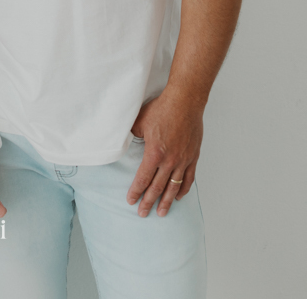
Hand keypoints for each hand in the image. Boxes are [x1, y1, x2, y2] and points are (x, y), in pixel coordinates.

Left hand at [127, 91, 202, 216]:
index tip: (131, 201)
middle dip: (148, 202)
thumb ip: (131, 134)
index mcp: (154, 153)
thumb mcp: (139, 120)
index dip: (136, 191)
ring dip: (167, 201)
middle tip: (143, 213)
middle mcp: (170, 161)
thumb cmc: (162, 109)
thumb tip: (122, 140)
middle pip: (157, 187)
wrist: (185, 102)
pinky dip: (183, 189)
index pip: (143, 178)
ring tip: (161, 213)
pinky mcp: (193, 156)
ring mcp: (183, 160)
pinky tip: (179, 197)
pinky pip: (189, 178)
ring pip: (174, 187)